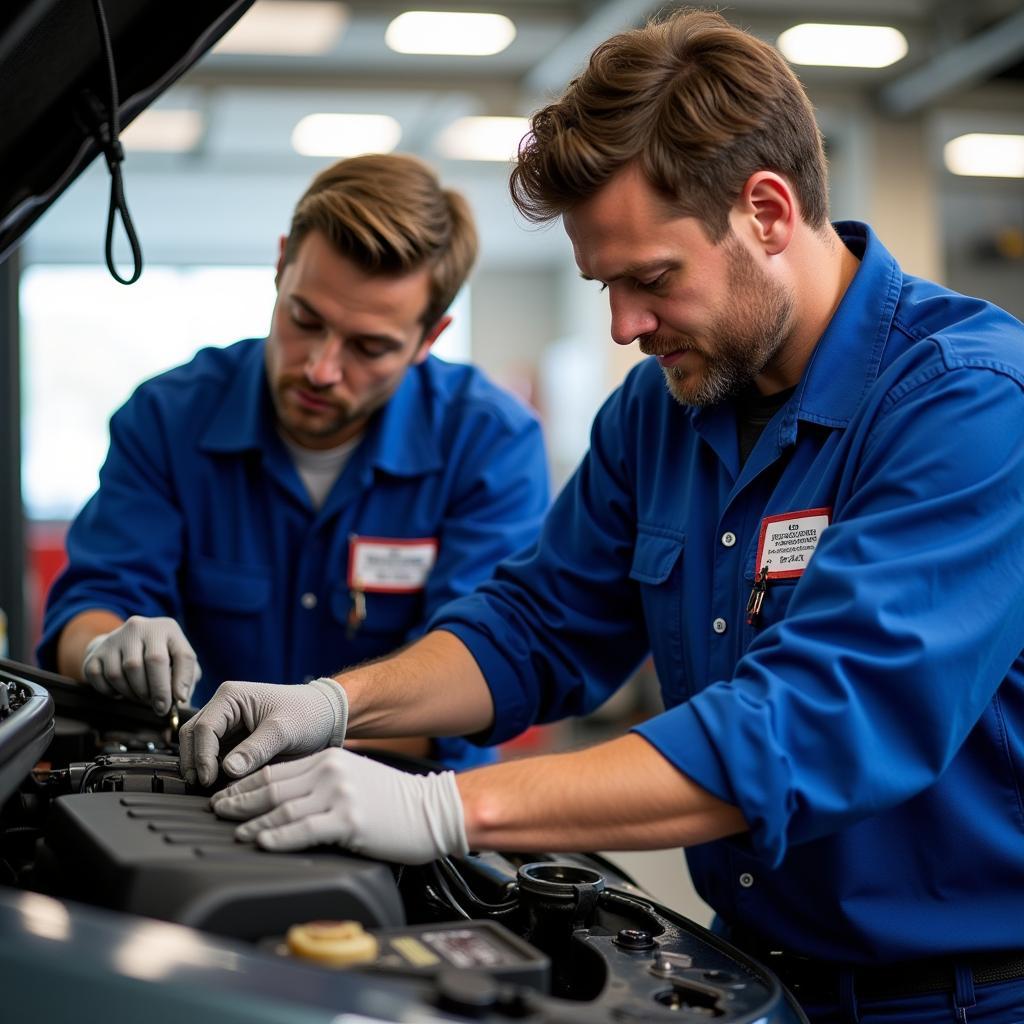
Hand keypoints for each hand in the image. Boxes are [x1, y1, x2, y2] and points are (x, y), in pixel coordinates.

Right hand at [82, 615, 199, 714]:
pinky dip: (112, 692)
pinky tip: (122, 691)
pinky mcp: (95, 653)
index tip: (179, 700)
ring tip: (142, 697)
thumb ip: (186, 676)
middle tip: (160, 707)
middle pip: (152, 662)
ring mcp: (114, 638)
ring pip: (123, 672)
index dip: (181, 681)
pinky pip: (100, 678)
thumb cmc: (159, 657)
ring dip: (134, 693)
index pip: (182, 655)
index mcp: (167, 628)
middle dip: (158, 691)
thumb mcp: (178, 660)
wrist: (122, 645)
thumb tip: (181, 698)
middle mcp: (140, 627)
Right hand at [178, 678, 347, 786]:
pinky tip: (221, 787)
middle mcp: (223, 709)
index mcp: (230, 697)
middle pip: (192, 738)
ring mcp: (226, 726)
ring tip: (211, 791)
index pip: (203, 728)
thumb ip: (255, 749)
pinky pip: (215, 759)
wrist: (326, 717)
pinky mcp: (233, 742)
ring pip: (199, 749)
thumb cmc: (308, 714)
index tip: (208, 779)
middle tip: (203, 789)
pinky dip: (214, 773)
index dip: (201, 756)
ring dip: (201, 769)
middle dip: (195, 763)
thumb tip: (227, 770)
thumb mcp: (284, 730)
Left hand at [211, 748, 467, 862]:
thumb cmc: (394, 801)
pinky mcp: (349, 819)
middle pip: (272, 785)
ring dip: (253, 821)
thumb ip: (321, 782)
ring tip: (234, 830)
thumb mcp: (353, 778)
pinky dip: (279, 836)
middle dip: (239, 799)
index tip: (224, 795)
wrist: (431, 809)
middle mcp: (331, 771)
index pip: (275, 769)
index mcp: (329, 759)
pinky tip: (263, 842)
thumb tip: (282, 800)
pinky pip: (305, 829)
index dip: (244, 783)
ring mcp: (340, 794)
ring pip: (283, 807)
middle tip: (215, 810)